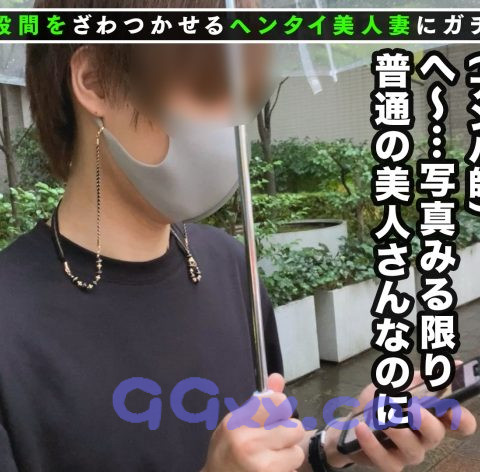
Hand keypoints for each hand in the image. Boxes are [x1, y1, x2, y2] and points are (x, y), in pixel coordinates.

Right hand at [201, 373, 304, 471]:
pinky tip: (270, 470)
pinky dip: (286, 471)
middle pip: (295, 428)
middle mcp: (249, 444)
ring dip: (288, 457)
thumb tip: (278, 377)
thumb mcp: (234, 423)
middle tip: (273, 442)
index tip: (273, 418)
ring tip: (270, 459)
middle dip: (287, 435)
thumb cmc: (225, 452)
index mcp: (238, 423)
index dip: (281, 409)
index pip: (279, 402)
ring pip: (297, 453)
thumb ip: (260, 402)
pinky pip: (293, 471)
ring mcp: (261, 467)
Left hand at [324, 367, 476, 471]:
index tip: (449, 404)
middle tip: (408, 406)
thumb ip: (421, 377)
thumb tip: (455, 364)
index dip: (460, 416)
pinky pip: (385, 459)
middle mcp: (425, 438)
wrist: (349, 424)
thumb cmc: (379, 403)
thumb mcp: (397, 384)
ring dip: (397, 430)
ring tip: (382, 416)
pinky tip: (362, 428)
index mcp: (432, 418)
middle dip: (424, 419)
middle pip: (436, 434)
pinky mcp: (389, 464)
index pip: (461, 424)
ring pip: (413, 448)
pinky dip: (372, 443)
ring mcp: (408, 453)